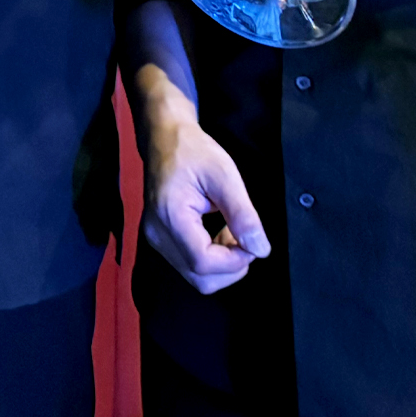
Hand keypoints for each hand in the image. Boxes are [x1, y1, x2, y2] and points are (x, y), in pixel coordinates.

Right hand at [141, 111, 270, 294]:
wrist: (164, 138)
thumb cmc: (192, 150)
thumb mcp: (225, 175)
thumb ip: (244, 215)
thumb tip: (260, 249)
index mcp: (170, 216)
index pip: (203, 262)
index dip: (235, 261)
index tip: (252, 242)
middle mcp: (157, 233)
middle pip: (200, 278)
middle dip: (231, 267)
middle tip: (244, 238)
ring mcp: (155, 238)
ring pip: (195, 276)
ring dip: (222, 264)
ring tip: (231, 232)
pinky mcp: (160, 238)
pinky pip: (189, 264)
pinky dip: (211, 258)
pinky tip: (218, 234)